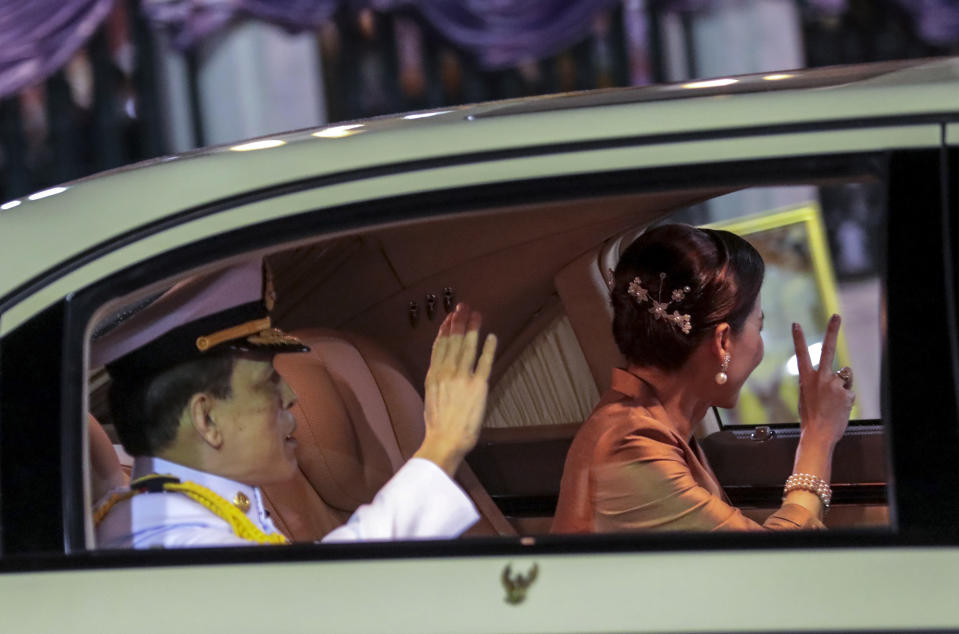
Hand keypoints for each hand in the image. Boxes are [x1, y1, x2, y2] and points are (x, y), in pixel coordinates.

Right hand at [414, 303, 497, 476]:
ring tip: (477, 314)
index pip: (439, 346)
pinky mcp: (478, 386)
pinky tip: (492, 336)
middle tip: (464, 307)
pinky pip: (484, 362)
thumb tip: (441, 369)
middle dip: (459, 322)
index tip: (450, 317)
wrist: (445, 440)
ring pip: (468, 347)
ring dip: (473, 329)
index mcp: (433, 375)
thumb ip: (437, 380)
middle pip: (454, 341)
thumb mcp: (431, 397)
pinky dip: (488, 348)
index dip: (446, 330)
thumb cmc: (438, 425)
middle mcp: (446, 372)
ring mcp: (462, 377)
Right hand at [792, 314, 854, 447]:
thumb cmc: (811, 417)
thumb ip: (815, 383)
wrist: (818, 434)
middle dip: (832, 331)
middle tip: (836, 316)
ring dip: (843, 385)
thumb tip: (831, 374)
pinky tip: (839, 408)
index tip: (796, 324)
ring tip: (834, 402)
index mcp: (806, 378)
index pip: (801, 354)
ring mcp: (833, 384)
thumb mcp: (806, 397)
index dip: (799, 338)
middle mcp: (820, 377)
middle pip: (828, 349)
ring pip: (845, 376)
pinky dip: (847, 398)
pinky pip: (849, 390)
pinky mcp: (846, 392)